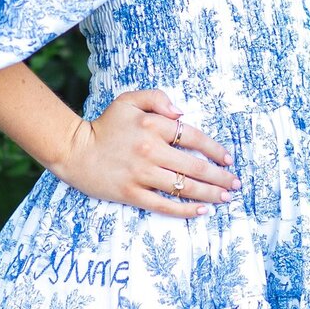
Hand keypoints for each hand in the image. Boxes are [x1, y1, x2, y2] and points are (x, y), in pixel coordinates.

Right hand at [54, 88, 240, 217]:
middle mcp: (150, 150)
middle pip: (194, 166)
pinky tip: (202, 211)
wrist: (74, 150)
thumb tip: (181, 113)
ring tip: (225, 198)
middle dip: (219, 176)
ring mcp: (141, 174)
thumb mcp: (128, 100)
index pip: (192, 137)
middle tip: (235, 184)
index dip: (214, 149)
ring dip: (209, 194)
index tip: (228, 158)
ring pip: (183, 187)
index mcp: (152, 125)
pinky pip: (164, 204)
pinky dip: (185, 210)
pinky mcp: (131, 194)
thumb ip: (157, 97)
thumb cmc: (105, 124)